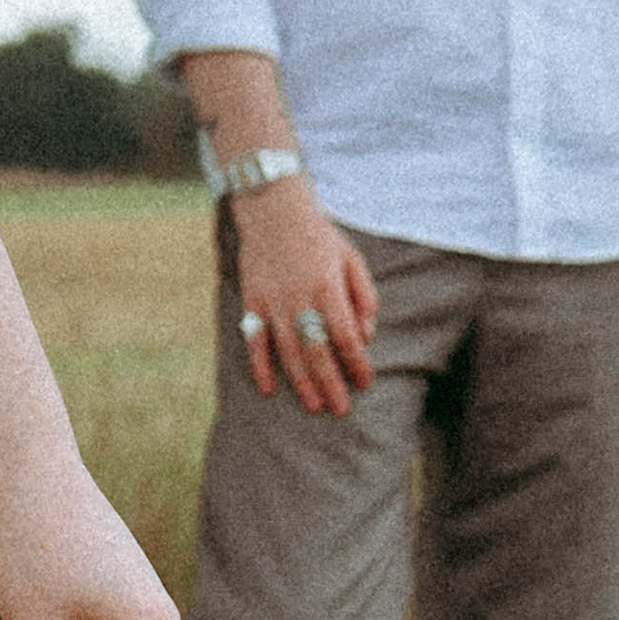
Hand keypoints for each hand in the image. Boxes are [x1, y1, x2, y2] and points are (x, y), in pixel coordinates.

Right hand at [229, 174, 379, 416]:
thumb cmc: (319, 236)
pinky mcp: (251, 300)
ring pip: (287, 350)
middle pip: (317, 350)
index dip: (357, 363)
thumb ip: (364, 296)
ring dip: (301, 381)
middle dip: (331, 383)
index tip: (365, 383)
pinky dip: (259, 365)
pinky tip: (268, 389)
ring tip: (314, 406)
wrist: (274, 209)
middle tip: (340, 410)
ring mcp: (272, 301)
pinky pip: (254, 339)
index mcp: (328, 287)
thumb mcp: (352, 259)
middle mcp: (300, 297)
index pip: (346, 336)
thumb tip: (367, 335)